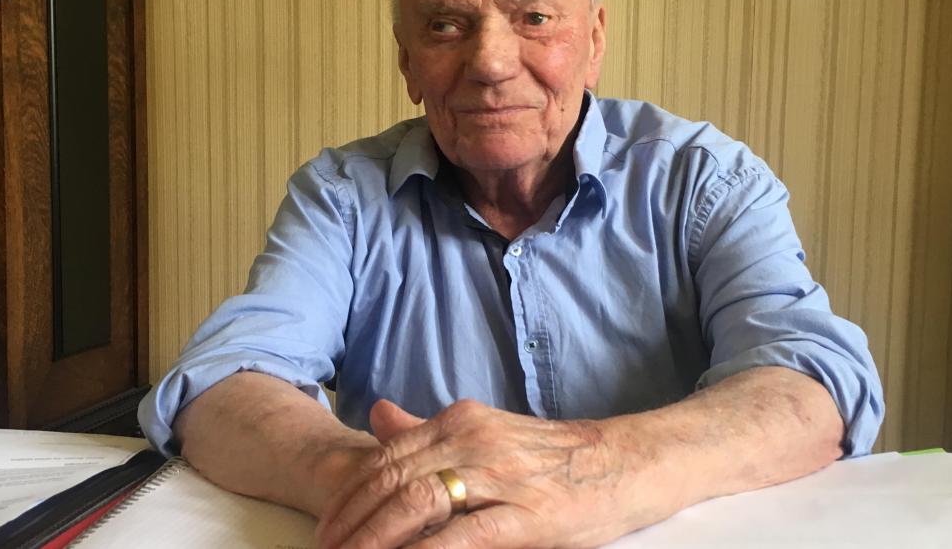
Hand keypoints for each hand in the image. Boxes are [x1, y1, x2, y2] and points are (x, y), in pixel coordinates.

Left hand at [314, 399, 673, 548]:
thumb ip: (428, 429)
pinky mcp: (526, 514)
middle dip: (351, 523)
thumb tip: (379, 415)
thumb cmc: (551, 457)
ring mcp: (499, 476)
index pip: (386, 458)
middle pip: (390, 482)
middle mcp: (473, 440)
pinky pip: (463, 537)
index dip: (349, 497)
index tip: (326, 528)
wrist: (624, 463)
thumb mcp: (487, 432)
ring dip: (375, 540)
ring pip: (416, 506)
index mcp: (460, 420)